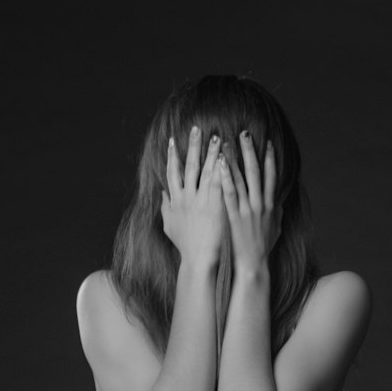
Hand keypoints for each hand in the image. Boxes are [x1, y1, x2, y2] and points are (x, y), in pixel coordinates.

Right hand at [160, 128, 226, 269]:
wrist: (199, 261)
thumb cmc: (186, 248)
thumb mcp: (170, 227)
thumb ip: (166, 208)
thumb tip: (162, 194)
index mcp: (176, 200)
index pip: (172, 172)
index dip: (171, 155)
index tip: (172, 140)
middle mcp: (186, 197)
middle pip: (188, 166)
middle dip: (192, 146)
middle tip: (196, 128)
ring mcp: (201, 200)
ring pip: (206, 170)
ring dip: (211, 152)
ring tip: (216, 136)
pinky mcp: (215, 206)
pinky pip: (220, 181)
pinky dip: (224, 168)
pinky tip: (229, 157)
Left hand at [218, 130, 282, 273]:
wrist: (254, 266)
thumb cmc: (263, 248)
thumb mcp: (276, 228)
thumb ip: (276, 212)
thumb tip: (279, 201)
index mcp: (270, 205)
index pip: (271, 177)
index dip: (269, 158)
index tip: (266, 143)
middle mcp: (260, 204)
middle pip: (255, 172)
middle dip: (250, 151)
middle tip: (244, 133)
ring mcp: (247, 210)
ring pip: (240, 179)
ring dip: (234, 159)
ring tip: (226, 142)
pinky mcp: (234, 216)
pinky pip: (228, 193)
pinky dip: (224, 177)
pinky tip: (218, 164)